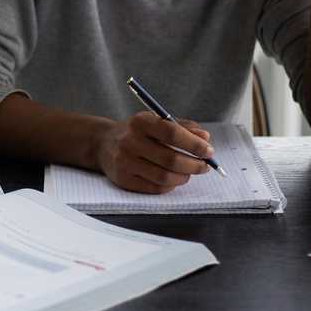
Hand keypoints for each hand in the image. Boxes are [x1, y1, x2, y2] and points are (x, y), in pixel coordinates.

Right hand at [96, 112, 213, 193]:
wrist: (103, 144)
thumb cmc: (137, 132)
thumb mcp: (156, 122)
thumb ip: (182, 127)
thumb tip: (205, 138)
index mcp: (140, 122)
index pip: (172, 133)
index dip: (194, 144)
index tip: (208, 150)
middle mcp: (130, 141)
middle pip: (170, 159)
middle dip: (194, 164)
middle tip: (205, 166)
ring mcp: (125, 162)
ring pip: (164, 177)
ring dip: (184, 176)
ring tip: (189, 172)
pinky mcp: (123, 179)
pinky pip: (155, 188)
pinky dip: (170, 185)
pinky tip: (174, 178)